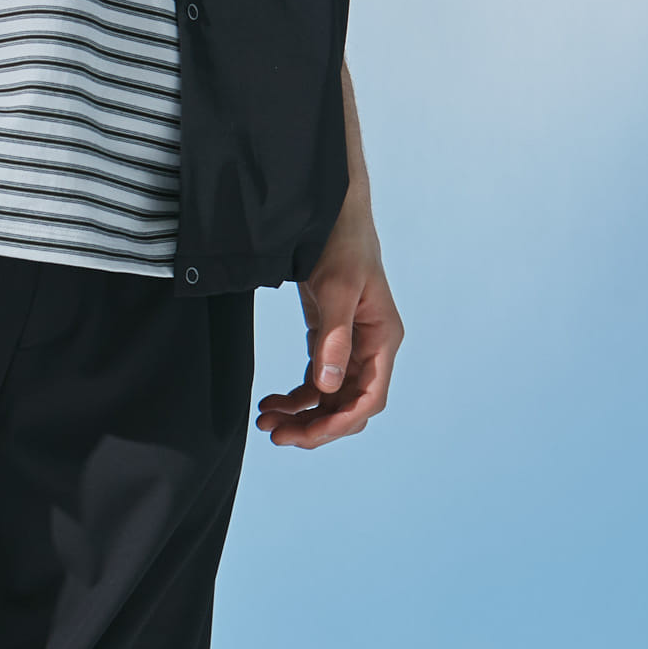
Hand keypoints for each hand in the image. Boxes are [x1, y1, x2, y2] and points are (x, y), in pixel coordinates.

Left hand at [256, 189, 403, 449]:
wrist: (329, 213)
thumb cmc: (341, 242)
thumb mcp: (336, 288)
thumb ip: (332, 339)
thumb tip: (328, 386)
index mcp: (383, 339)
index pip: (368, 399)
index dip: (338, 424)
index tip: (305, 436)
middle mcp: (371, 349)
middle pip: (348, 408)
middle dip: (314, 427)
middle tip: (274, 434)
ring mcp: (351, 348)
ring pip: (330, 401)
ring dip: (300, 417)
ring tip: (265, 421)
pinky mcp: (330, 343)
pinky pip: (316, 384)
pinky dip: (295, 399)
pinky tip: (271, 403)